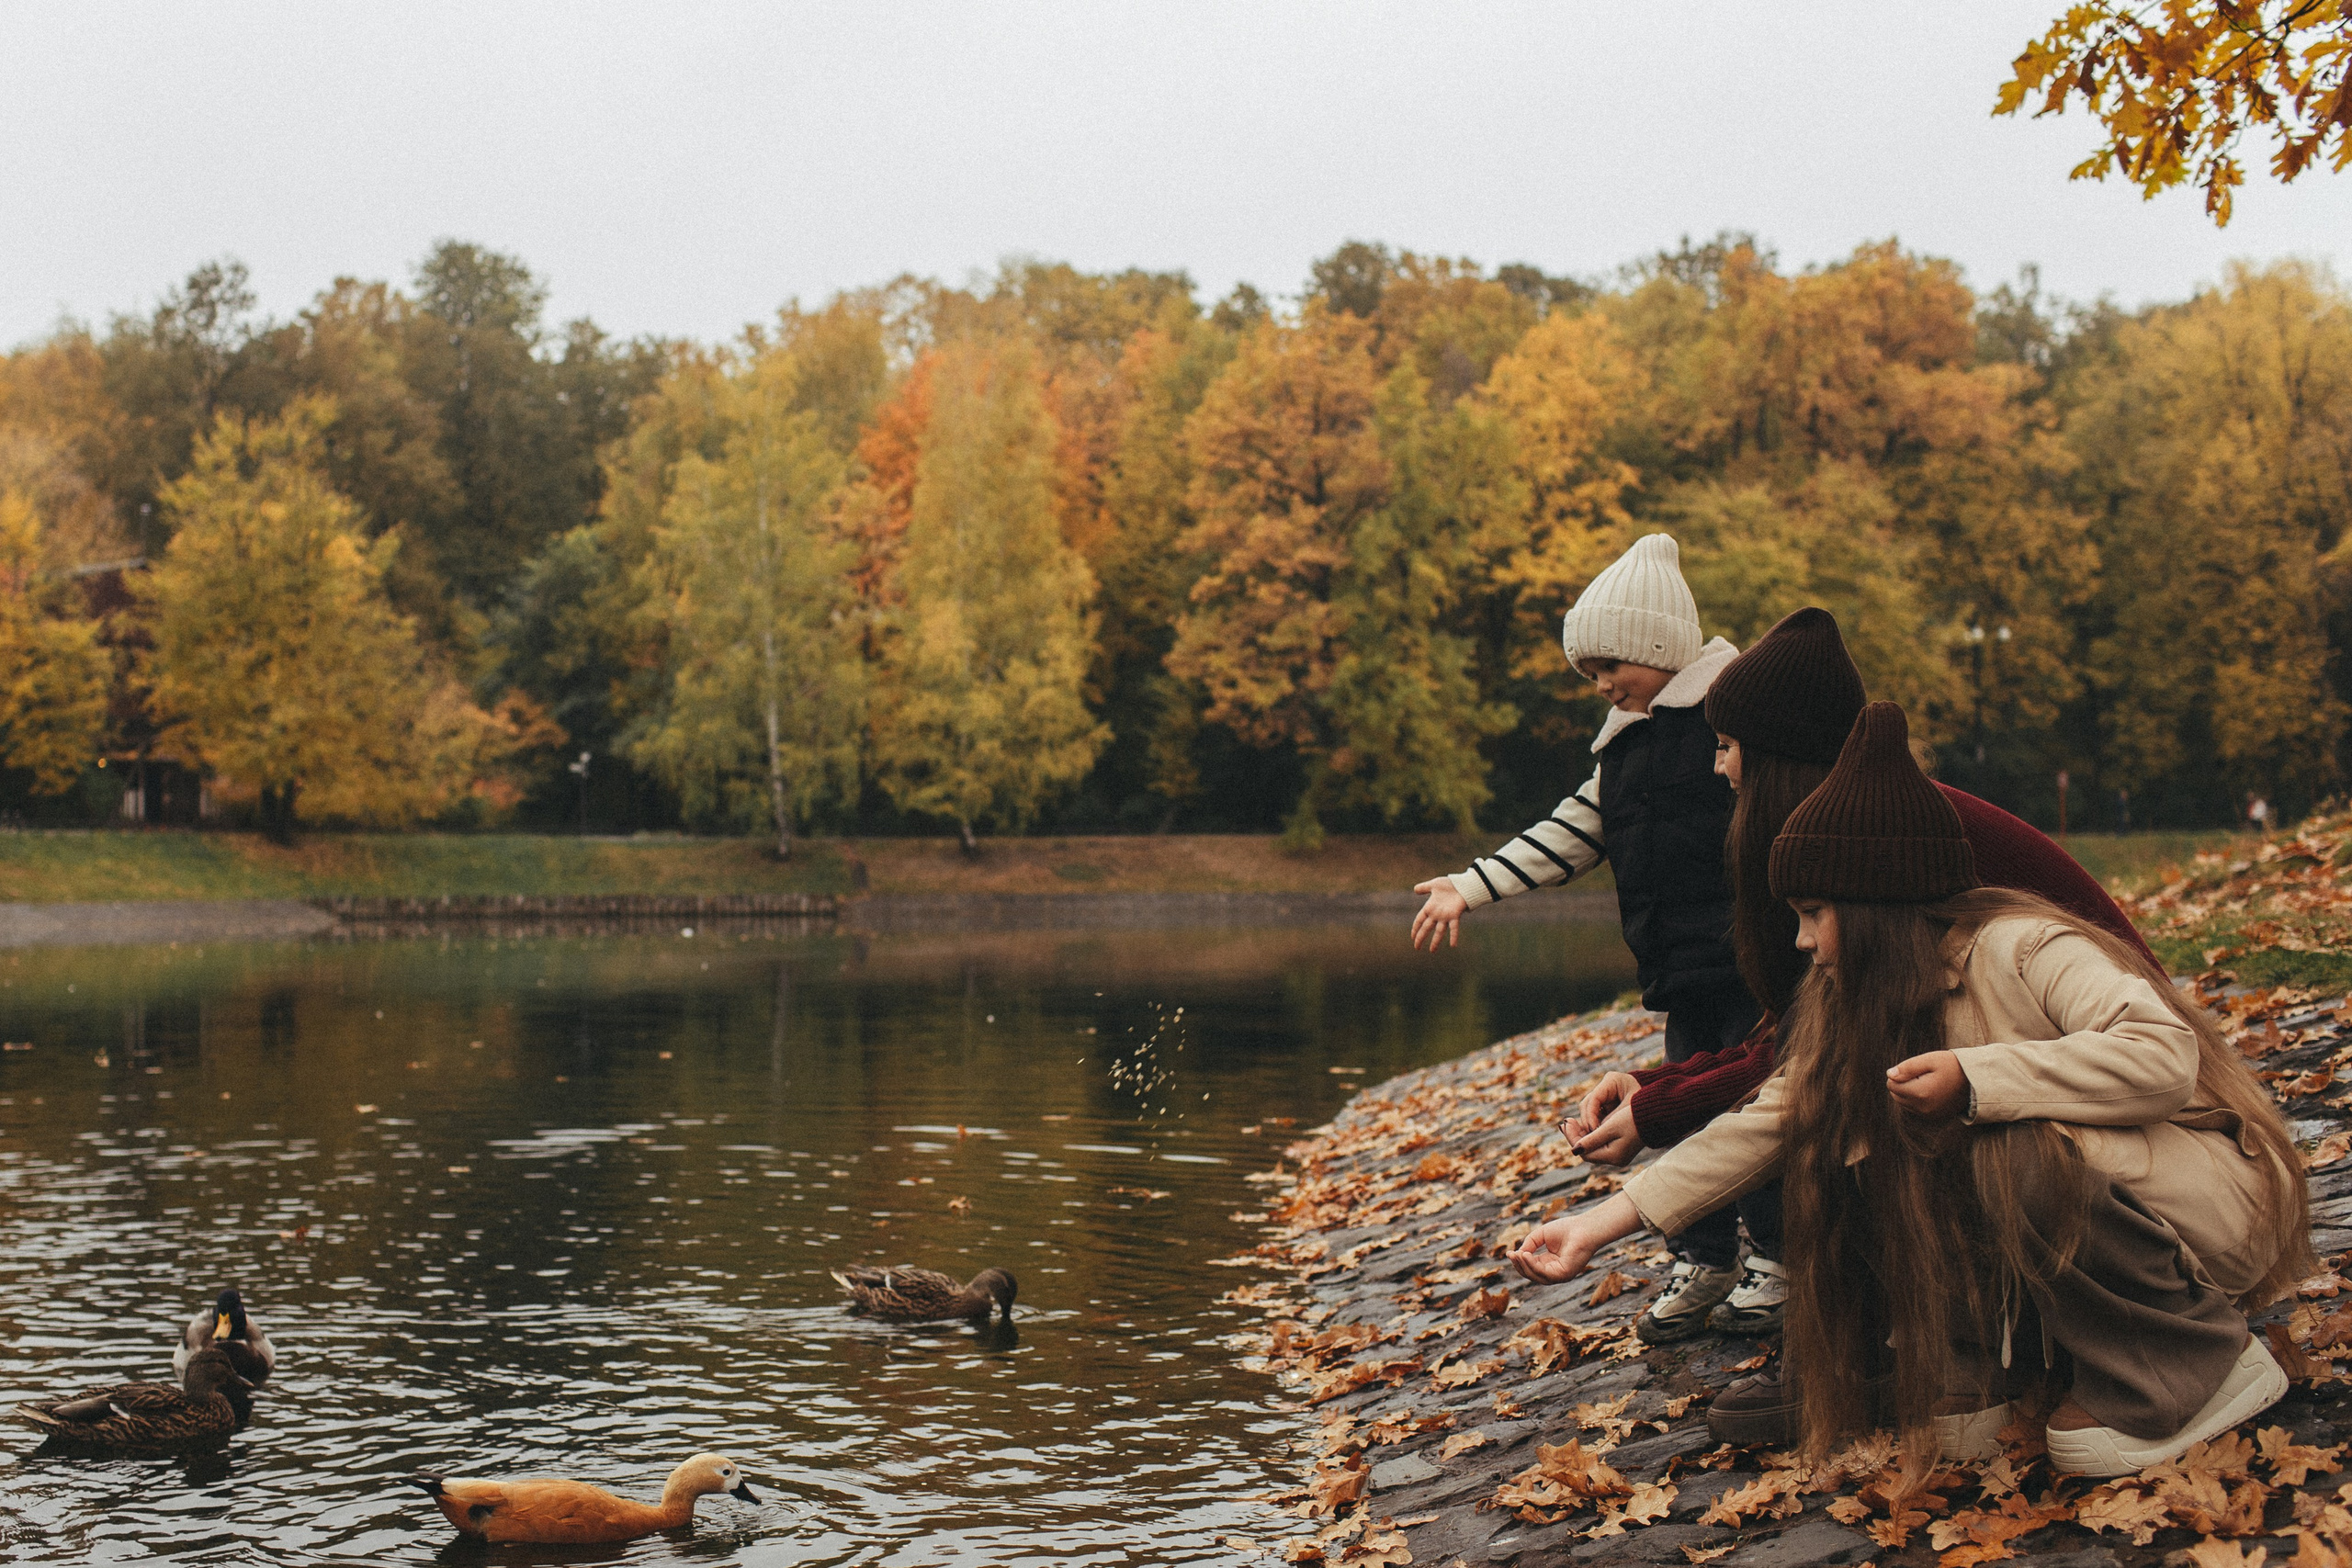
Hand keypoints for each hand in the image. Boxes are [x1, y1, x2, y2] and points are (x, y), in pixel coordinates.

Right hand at [1411, 879, 1469, 950]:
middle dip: (1421, 937)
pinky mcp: (1455, 916)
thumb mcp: (1434, 884)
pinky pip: (1454, 928)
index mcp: (1430, 907)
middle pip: (1426, 928)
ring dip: (1435, 941)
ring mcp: (1445, 916)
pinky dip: (1453, 936)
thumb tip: (1415, 890)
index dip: (1415, 928)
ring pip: (1439, 931)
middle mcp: (1436, 914)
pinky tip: (1453, 945)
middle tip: (1416, 948)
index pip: (1419, 920)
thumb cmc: (1449, 884)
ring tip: (1432, 951)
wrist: (1463, 884)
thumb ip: (1424, 887)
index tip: (1412, 937)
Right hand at [1510, 1192, 1641, 1283]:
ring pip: (1536, 1276)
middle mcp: (1554, 1271)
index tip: (1509, 1253)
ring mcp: (1560, 1275)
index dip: (1519, 1261)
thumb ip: (1529, 1244)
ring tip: (1518, 1254)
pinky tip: (1526, 1256)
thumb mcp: (1541, 1235)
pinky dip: (1533, 1266)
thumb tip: (1518, 1254)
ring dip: (1524, 1266)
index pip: (1531, 1267)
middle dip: (1519, 1265)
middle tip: (1511, 1255)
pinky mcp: (1564, 1275)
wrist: (1584, 1228)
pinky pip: (1544, 1274)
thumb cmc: (1566, 1229)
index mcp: (1549, 1262)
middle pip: (1531, 1274)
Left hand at [1568, 1072, 1643, 1165]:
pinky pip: (1600, 1143)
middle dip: (1575, 1136)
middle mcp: (1615, 1159)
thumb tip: (1574, 1150)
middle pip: (1588, 1151)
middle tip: (1565, 1121)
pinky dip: (1591, 1134)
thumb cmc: (1633, 1119)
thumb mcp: (1610, 1127)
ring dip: (1582, 1135)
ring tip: (1572, 1121)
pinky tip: (1584, 1123)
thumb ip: (1591, 1139)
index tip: (1565, 1122)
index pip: (1584, 1152)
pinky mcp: (1620, 1148)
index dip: (1572, 1138)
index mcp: (1613, 1156)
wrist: (1654, 1115)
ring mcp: (1618, 1154)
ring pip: (1593, 1147)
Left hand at [1887, 1050, 1967, 1118]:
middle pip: (1896, 1095)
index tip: (1917, 1069)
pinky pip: (1915, 1109)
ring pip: (1904, 1103)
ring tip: (1928, 1082)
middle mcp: (1923, 1108)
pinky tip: (1932, 1090)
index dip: (1900, 1074)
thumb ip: (1907, 1067)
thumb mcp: (1930, 1060)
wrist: (1975, 1080)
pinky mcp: (1934, 1117)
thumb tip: (1889, 1075)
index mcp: (1920, 1093)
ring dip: (1909, 1092)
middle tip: (1922, 1075)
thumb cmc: (1952, 1066)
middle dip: (1903, 1083)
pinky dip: (1917, 1099)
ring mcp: (1929, 1114)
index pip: (1892, 1085)